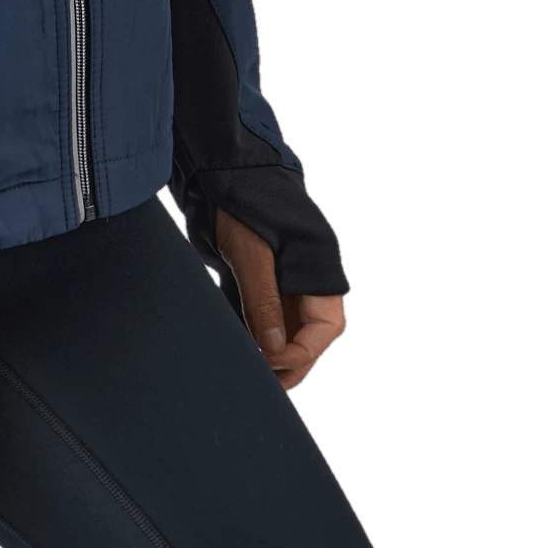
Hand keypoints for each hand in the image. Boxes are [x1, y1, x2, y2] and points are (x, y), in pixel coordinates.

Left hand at [212, 210, 346, 391]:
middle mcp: (310, 277)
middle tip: (260, 382)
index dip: (301, 354)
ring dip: (273, 353)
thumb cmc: (242, 198)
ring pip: (290, 330)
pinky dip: (258, 334)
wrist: (221, 165)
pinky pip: (269, 316)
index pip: (326, 329)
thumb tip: (273, 351)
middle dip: (289, 362)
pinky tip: (240, 346)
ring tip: (248, 370)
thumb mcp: (251, 253)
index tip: (270, 365)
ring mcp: (288, 278)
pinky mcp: (265, 277)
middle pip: (311, 336)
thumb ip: (263, 302)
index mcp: (320, 267)